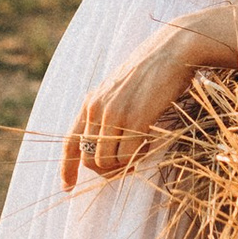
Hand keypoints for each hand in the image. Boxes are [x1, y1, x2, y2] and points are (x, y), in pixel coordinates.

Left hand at [61, 24, 209, 187]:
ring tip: (139, 154)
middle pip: (88, 158)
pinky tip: (148, 148)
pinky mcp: (134, 120)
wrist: (171, 51)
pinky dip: (137, 161)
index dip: (66, 168)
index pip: (70, 142)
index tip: (67, 187)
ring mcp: (114, 115)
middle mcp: (96, 109)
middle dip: (104, 170)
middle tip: (125, 167)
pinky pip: (127, 157)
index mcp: (90, 102)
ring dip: (122, 166)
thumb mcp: (120, 91)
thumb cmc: (151, 72)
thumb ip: (108, 114)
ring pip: (106, 161)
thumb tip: (106, 147)